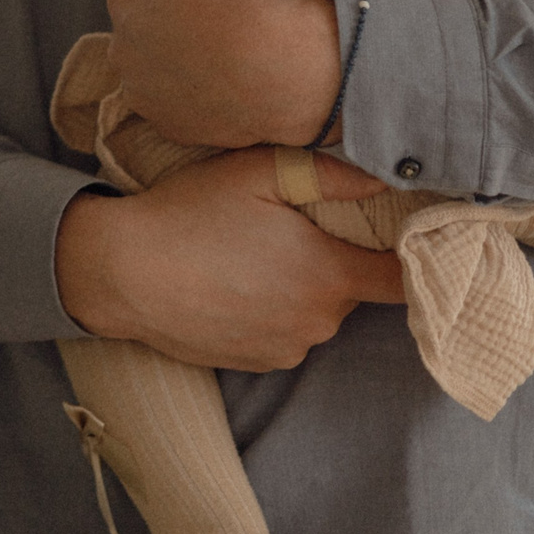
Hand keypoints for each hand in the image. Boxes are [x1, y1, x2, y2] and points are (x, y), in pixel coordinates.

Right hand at [55, 149, 400, 370]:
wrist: (121, 274)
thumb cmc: (189, 215)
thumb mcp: (257, 171)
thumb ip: (331, 174)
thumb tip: (385, 179)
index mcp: (329, 274)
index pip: (402, 279)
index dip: (412, 259)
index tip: (407, 241)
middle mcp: (318, 321)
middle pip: (349, 290)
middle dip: (330, 262)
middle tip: (285, 230)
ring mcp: (286, 347)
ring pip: (314, 313)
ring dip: (297, 289)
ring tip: (248, 257)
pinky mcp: (256, 362)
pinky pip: (283, 334)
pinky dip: (269, 313)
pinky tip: (231, 285)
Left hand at [102, 0, 342, 148]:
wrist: (286, 66)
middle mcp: (121, 47)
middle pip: (150, 30)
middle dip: (177, 27)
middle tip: (226, 23)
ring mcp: (143, 93)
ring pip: (162, 72)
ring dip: (185, 65)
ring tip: (230, 57)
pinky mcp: (170, 128)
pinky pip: (184, 108)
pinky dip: (201, 99)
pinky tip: (231, 86)